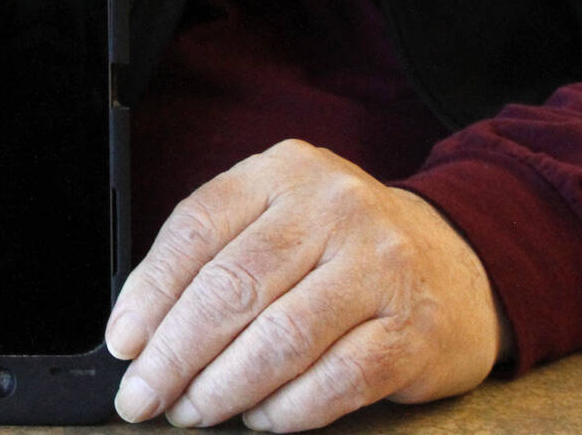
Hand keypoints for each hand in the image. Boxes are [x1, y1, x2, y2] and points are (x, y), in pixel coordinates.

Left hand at [106, 140, 508, 431]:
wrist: (458, 265)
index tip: (123, 344)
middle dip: (175, 354)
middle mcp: (333, 209)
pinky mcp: (414, 331)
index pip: (196, 229)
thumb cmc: (342, 250)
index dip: (149, 292)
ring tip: (192, 411)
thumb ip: (217, 255)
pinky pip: (337, 380)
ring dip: (223, 387)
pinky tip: (259, 418)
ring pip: (280, 338)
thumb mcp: (278, 218)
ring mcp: (379, 267)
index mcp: (283, 171)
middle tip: (144, 397)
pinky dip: (287, 410)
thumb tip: (141, 331)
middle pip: (232, 287)